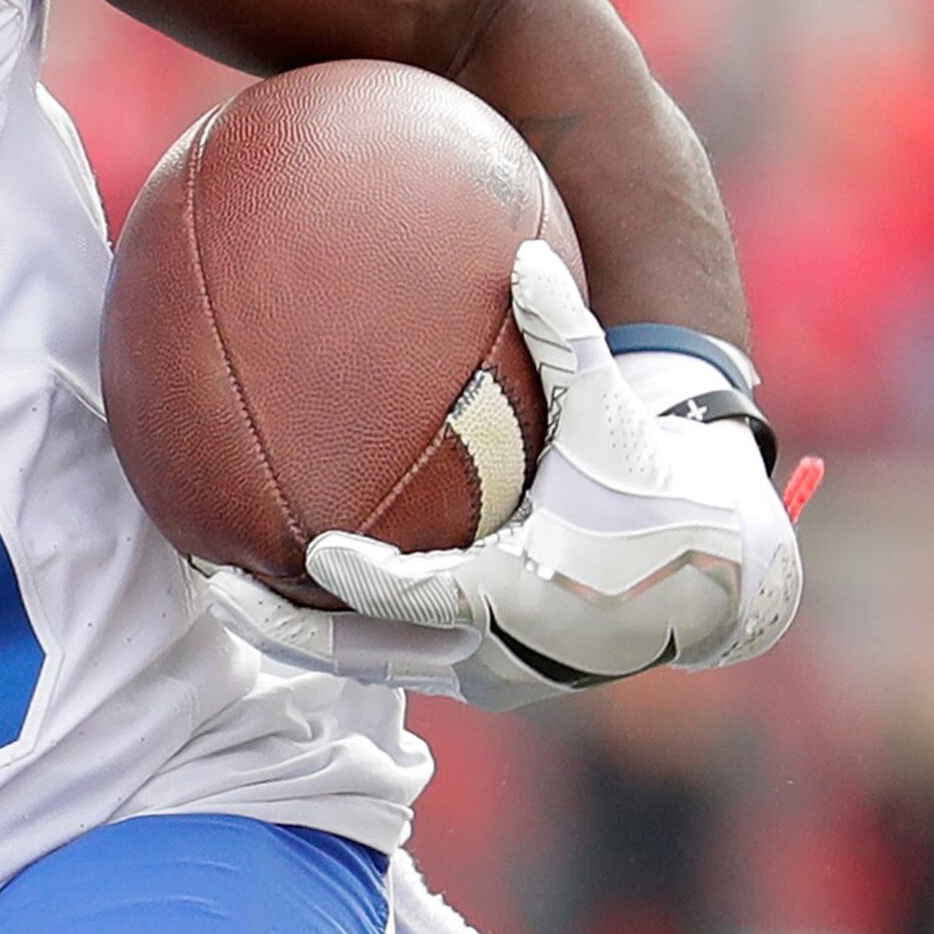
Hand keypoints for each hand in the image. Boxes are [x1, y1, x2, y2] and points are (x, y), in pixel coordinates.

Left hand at [200, 242, 799, 710]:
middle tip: (212, 583)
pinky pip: (409, 660)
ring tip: (230, 590)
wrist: (721, 576)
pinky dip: (356, 633)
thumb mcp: (614, 412)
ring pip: (378, 665)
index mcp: (521, 588)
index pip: (424, 594)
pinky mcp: (495, 681)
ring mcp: (496, 674)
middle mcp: (500, 648)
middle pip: (367, 654)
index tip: (311, 551)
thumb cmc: (659, 485)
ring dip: (305, 635)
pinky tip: (295, 592)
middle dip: (282, 627)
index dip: (364, 578)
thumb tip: (526, 252)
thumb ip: (565, 334)